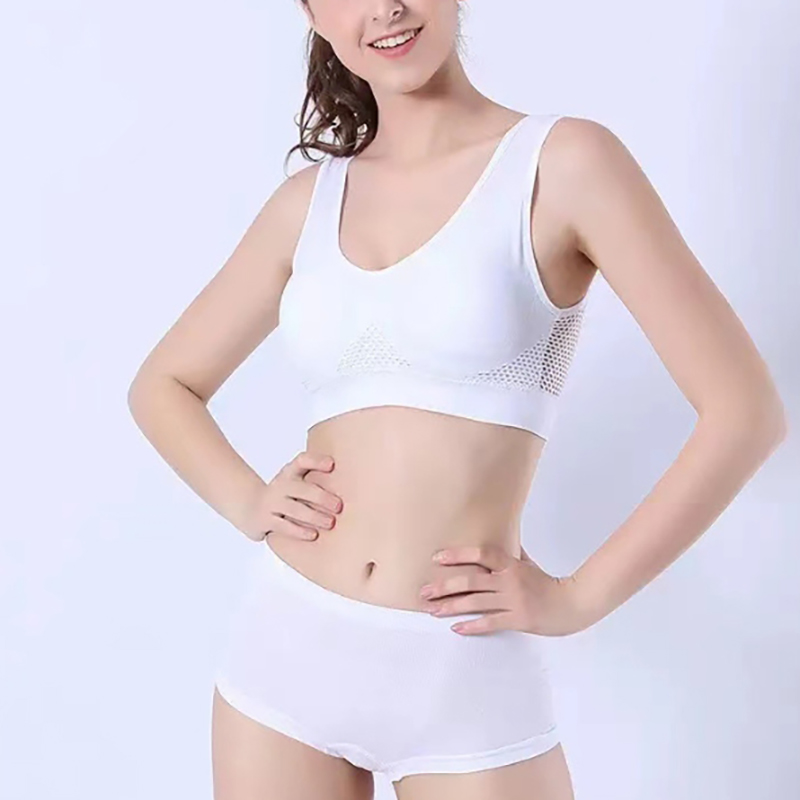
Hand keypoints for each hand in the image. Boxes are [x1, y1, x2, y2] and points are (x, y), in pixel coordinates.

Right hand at [239, 451, 343, 542]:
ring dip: (314, 516)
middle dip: (322, 497)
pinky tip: (313, 535)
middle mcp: (280, 485)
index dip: (316, 461)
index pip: (301, 461)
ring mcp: (271, 503)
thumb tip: (351, 483)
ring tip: (330, 523)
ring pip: (294, 509)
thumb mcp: (294, 481)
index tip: (332, 465)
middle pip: (302, 488)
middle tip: (339, 506)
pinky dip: (299, 531)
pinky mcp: (265, 520)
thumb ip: (314, 479)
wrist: (248, 506)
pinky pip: (284, 526)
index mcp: (289, 473)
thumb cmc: (283, 494)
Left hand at [419, 543, 590, 636]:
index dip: (458, 554)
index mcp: (511, 564)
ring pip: (475, 602)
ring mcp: (513, 600)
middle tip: (424, 591)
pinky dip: (472, 625)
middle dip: (444, 586)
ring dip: (451, 606)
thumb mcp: (529, 564)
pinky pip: (490, 622)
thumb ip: (513, 555)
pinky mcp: (518, 619)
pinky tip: (456, 627)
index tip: (437, 558)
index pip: (481, 554)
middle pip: (470, 580)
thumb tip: (503, 541)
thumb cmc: (549, 584)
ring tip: (433, 610)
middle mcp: (509, 580)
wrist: (572, 604)